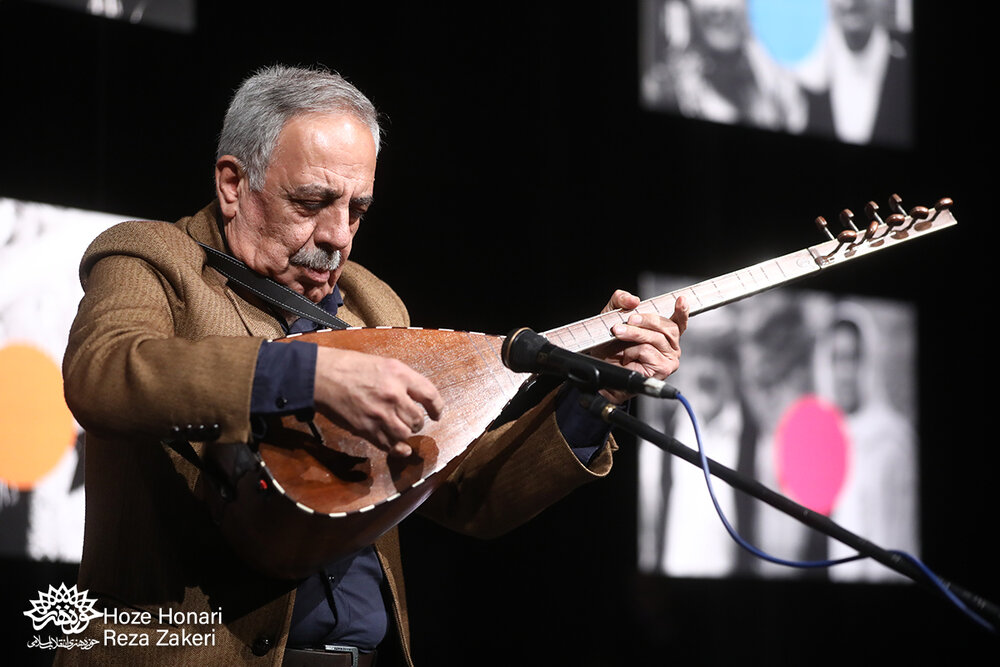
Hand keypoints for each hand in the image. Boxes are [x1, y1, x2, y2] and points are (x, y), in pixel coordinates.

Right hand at [312, 347, 443, 456]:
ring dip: (406, 434)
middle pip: (418, 420)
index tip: (437, 414)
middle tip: (412, 421)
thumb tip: (417, 397)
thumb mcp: (383, 364)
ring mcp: (380, 414)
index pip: (430, 395)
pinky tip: (402, 449)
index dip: (437, 408)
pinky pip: (389, 445)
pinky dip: (398, 450)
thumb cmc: (350, 366)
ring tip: (402, 430)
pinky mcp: (367, 429)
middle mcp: (394, 395)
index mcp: (400, 375)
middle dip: (417, 423)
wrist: (322, 376)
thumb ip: (402, 380)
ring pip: (405, 434)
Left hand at [592, 289, 687, 403]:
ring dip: (634, 335)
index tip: (681, 300)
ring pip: (656, 338)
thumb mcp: (613, 315)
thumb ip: (621, 300)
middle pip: (668, 327)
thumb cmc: (610, 344)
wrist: (602, 366)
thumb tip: (634, 299)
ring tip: (619, 334)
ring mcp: (669, 359)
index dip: (682, 311)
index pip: (679, 321)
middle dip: (646, 320)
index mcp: (664, 333)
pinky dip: (632, 351)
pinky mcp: (663, 369)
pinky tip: (626, 356)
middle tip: (629, 319)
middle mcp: (670, 346)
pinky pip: (647, 351)